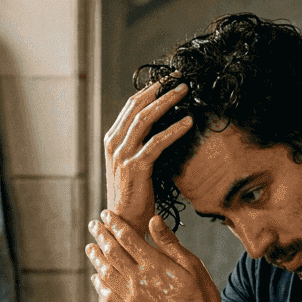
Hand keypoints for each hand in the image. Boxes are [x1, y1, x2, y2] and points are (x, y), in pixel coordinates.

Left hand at [87, 209, 224, 301]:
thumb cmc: (201, 299)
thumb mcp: (193, 266)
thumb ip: (170, 243)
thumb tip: (152, 219)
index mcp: (155, 265)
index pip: (127, 238)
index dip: (115, 224)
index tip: (106, 214)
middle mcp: (138, 280)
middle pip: (112, 252)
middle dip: (101, 236)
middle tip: (93, 225)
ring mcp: (131, 299)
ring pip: (106, 273)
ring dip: (96, 258)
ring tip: (89, 247)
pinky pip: (108, 296)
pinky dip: (99, 285)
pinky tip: (97, 277)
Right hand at [103, 77, 193, 234]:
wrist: (124, 223)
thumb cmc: (133, 196)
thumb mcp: (132, 165)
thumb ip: (140, 145)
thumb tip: (162, 127)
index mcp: (112, 140)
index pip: (130, 106)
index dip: (150, 90)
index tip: (168, 80)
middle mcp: (114, 144)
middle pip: (137, 106)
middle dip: (160, 89)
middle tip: (179, 79)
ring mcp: (123, 155)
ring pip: (146, 119)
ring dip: (168, 102)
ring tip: (186, 92)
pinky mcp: (136, 167)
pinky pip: (157, 142)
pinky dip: (174, 130)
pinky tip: (188, 122)